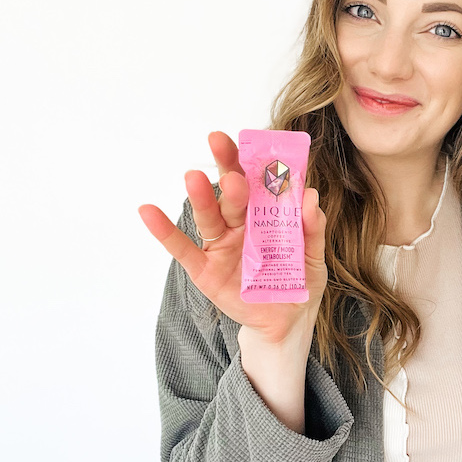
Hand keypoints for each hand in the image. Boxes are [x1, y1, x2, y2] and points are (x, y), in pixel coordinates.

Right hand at [138, 131, 327, 345]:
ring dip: (201, 196)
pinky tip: (148, 211)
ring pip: (210, 216)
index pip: (258, 181)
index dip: (253, 160)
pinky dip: (164, 231)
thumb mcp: (314, 257)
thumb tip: (311, 196)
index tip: (251, 138)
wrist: (287, 322)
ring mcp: (221, 246)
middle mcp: (240, 225)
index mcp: (265, 215)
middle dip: (227, 168)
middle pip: (231, 191)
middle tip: (221, 144)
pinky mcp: (206, 270)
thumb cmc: (300, 282)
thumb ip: (312, 228)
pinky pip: (182, 248)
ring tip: (193, 177)